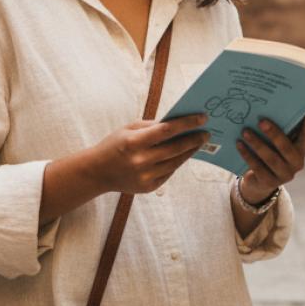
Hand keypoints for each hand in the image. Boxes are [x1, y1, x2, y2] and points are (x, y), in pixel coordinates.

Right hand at [88, 113, 208, 195]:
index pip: (167, 130)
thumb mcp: (129, 129)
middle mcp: (141, 161)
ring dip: (189, 152)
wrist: (97, 172)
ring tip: (198, 142)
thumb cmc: (115, 144)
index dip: (187, 123)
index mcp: (134, 142)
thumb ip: (152, 126)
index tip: (202, 118)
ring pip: (176, 162)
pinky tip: (184, 154)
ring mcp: (146, 177)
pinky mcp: (149, 187)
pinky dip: (177, 162)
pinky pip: (169, 173)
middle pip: (175, 149)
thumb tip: (177, 123)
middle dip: (194, 139)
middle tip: (206, 132)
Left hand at [237, 110, 304, 204]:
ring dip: (257, 143)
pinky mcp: (270, 182)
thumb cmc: (271, 152)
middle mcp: (297, 164)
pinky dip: (247, 155)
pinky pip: (258, 167)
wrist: (260, 181)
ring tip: (245, 131)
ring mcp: (284, 175)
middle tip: (261, 121)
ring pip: (270, 158)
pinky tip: (239, 144)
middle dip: (273, 134)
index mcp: (301, 150)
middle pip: (286, 148)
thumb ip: (282, 129)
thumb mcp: (278, 142)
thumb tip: (275, 107)